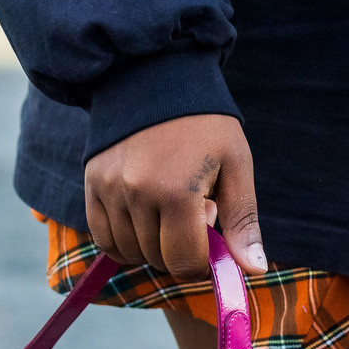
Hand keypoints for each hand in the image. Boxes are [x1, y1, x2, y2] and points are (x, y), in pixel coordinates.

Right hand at [84, 114, 266, 282]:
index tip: (211, 244)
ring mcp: (109, 190)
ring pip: (129, 253)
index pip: (184, 262)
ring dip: (152, 246)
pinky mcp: (92, 184)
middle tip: (192, 216)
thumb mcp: (236, 163)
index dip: (202, 263)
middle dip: (179, 250)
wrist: (156, 77)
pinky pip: (103, 238)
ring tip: (168, 210)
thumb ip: (243, 219)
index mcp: (177, 192)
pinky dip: (123, 241)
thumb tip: (255, 271)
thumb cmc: (205, 123)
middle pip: (157, 259)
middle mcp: (136, 194)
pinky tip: (142, 219)